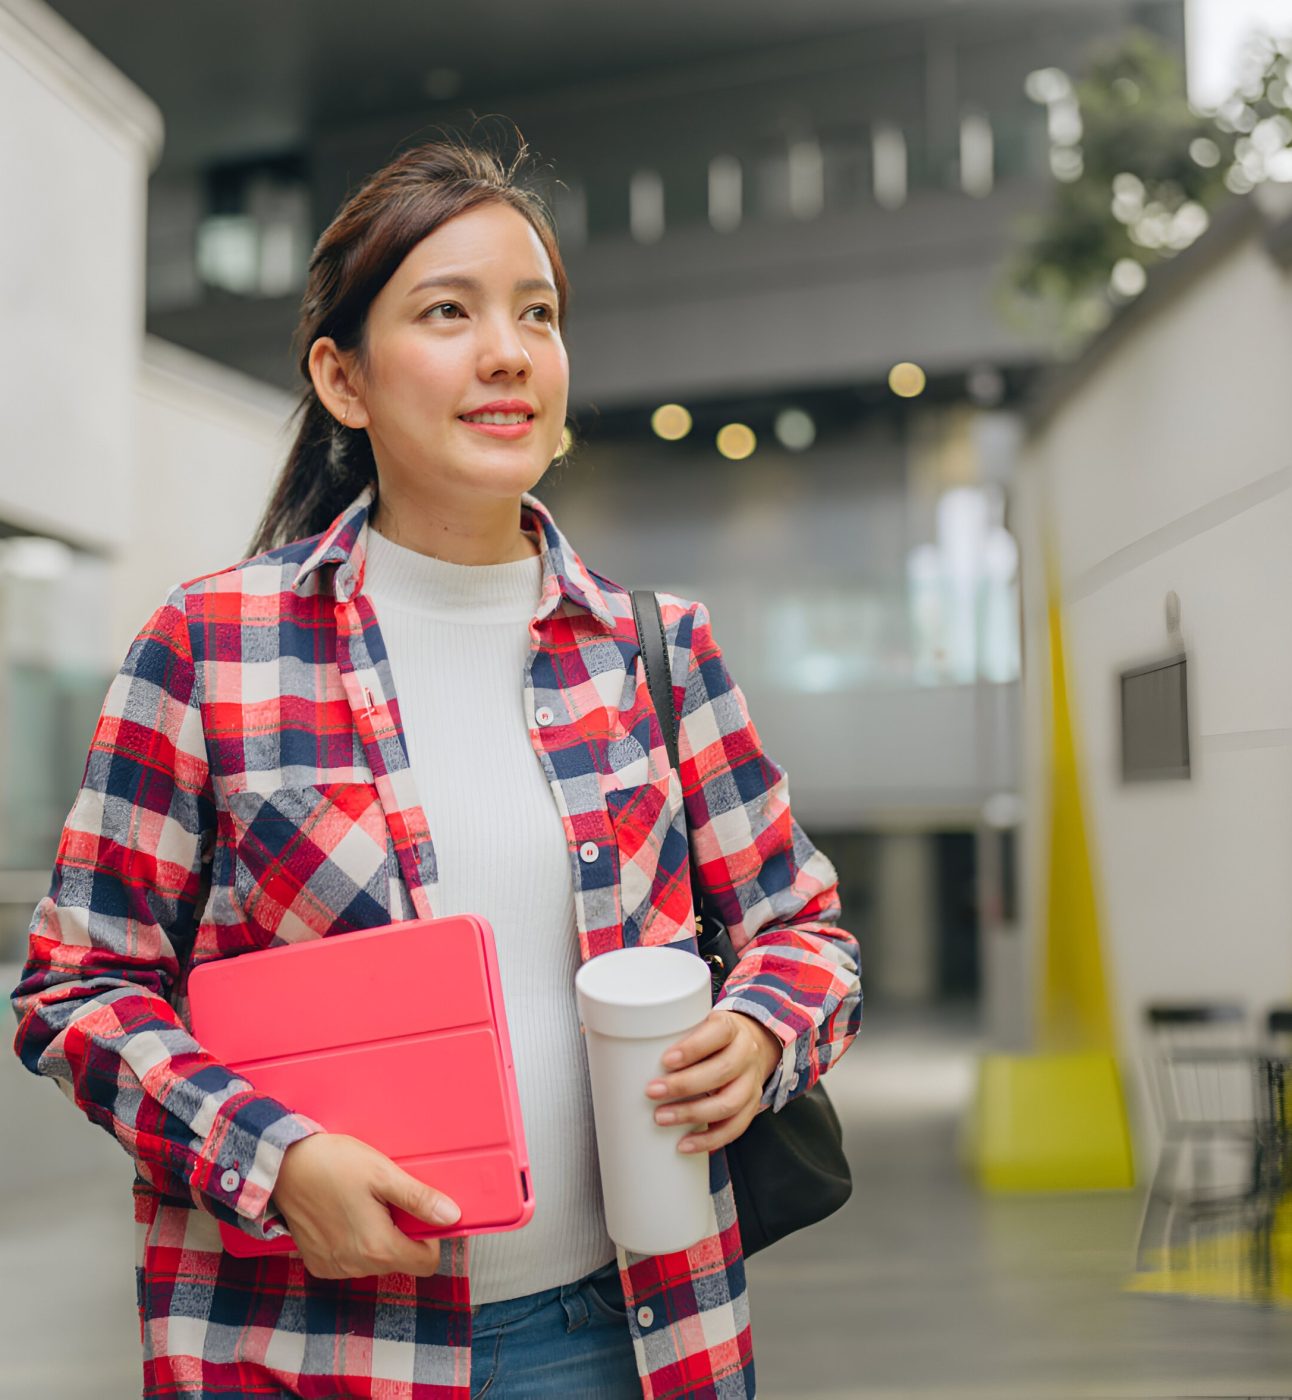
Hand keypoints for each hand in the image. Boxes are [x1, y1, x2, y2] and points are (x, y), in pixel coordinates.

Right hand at [270, 1133, 460, 1279]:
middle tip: (386, 1200)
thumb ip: (419, 1200)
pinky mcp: (318, 1264)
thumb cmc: (334, 1164)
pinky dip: (354, 1242)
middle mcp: (356, 1267)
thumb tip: (452, 1216)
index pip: (426, 1264)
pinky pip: (350, 1261)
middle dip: (401, 1233)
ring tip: (362, 1204)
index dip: (431, 1238)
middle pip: (400, 1260)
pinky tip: (343, 1215)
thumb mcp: (383, 1174)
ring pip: (375, 1261)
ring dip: (377, 1237)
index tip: (418, 1213)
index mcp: (378, 1248)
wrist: (283, 1165)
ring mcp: (334, 1268)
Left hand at [645, 1009, 783, 1154]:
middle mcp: (745, 1054)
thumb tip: (626, 1056)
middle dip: (684, 1085)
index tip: (665, 1060)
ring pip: (729, 1103)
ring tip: (662, 1118)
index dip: (693, 1048)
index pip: (718, 1033)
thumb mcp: (699, 1024)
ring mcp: (751, 1082)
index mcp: (730, 1028)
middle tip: (652, 1092)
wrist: (750, 1043)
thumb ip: (674, 1037)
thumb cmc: (712, 1037)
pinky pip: (735, 1127)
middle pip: (722, 1071)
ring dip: (693, 1114)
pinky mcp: (751, 1106)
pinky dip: (709, 1139)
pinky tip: (685, 1144)